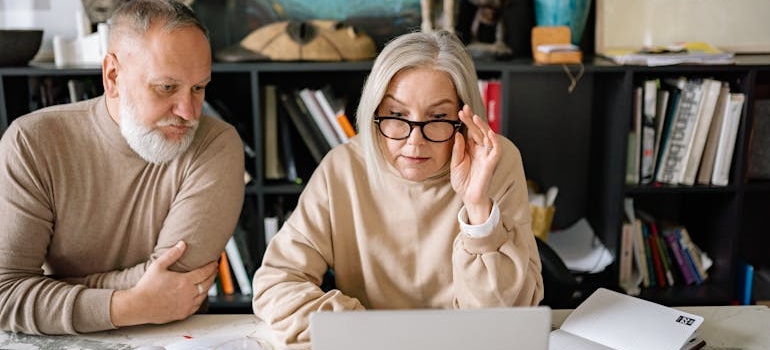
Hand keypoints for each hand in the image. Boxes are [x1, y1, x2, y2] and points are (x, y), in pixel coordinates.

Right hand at [110, 241, 218, 326]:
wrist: (138, 306)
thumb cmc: (146, 286)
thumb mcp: (158, 266)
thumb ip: (172, 254)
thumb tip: (182, 243)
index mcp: (184, 281)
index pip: (205, 272)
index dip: (212, 266)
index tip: (214, 262)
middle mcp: (188, 294)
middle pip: (207, 283)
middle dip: (213, 275)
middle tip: (215, 270)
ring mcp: (186, 305)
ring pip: (204, 295)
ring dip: (208, 287)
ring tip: (208, 280)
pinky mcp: (183, 314)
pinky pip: (197, 305)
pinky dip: (201, 298)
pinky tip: (199, 294)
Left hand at [450, 104, 500, 224]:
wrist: (468, 197)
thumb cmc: (462, 182)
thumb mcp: (455, 164)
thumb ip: (457, 150)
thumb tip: (458, 134)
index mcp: (471, 149)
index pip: (470, 131)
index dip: (466, 121)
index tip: (460, 111)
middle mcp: (480, 150)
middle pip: (478, 131)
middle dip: (472, 120)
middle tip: (465, 109)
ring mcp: (486, 155)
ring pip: (488, 137)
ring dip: (482, 126)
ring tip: (474, 117)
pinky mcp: (491, 163)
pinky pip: (496, 149)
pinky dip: (494, 140)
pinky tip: (489, 132)